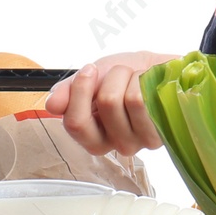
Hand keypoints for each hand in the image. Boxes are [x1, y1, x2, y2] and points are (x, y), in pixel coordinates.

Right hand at [44, 51, 174, 157]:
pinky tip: (152, 84)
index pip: (76, 123)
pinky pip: (152, 99)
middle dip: (114, 75)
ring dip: (134, 76)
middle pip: (107, 103)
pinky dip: (150, 80)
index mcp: (93, 137)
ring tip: (138, 77)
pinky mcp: (164, 131)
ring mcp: (142, 141)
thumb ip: (68, 91)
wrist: (159, 69)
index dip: (79, 90)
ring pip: (131, 99)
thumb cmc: (126, 76)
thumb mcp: (92, 78)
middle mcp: (117, 145)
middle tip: (122, 72)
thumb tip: (51, 105)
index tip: (89, 69)